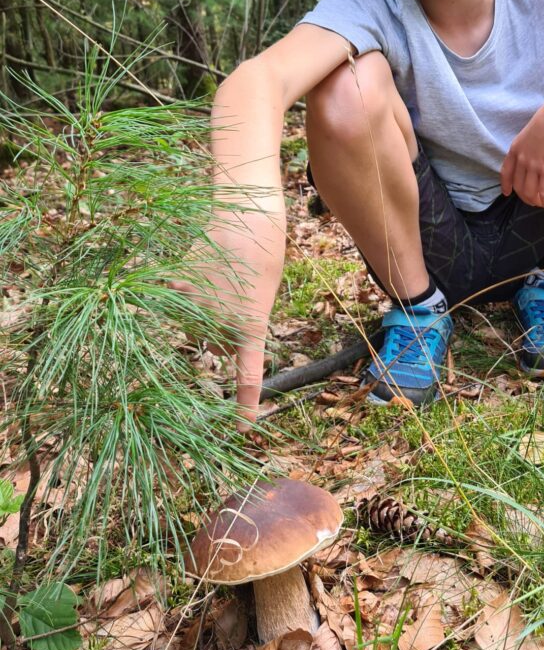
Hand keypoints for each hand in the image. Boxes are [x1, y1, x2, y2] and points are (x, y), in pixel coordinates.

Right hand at [169, 234, 270, 423]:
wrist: (245, 219)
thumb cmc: (262, 256)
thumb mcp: (263, 297)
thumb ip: (242, 325)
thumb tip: (211, 345)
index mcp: (250, 328)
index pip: (247, 376)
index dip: (244, 406)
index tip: (242, 430)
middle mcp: (220, 324)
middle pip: (215, 345)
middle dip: (220, 332)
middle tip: (232, 297)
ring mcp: (196, 308)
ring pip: (193, 327)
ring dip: (200, 315)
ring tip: (217, 282)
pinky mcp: (177, 290)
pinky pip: (175, 305)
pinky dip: (182, 296)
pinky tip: (197, 273)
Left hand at [500, 97, 543, 211]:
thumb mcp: (531, 133)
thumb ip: (529, 147)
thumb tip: (534, 156)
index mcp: (515, 150)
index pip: (506, 172)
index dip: (506, 185)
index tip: (507, 193)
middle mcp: (522, 160)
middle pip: (519, 186)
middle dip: (524, 196)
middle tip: (532, 200)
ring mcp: (534, 166)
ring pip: (530, 192)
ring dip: (535, 201)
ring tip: (541, 203)